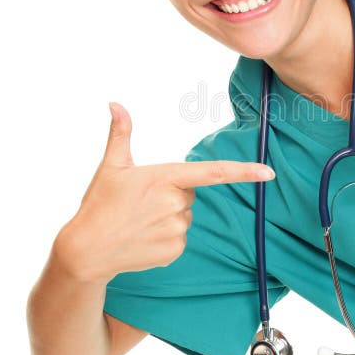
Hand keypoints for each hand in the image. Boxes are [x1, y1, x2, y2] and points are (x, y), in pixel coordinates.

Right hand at [54, 102, 275, 283]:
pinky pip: (180, 238)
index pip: (213, 172)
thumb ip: (121, 133)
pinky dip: (165, 238)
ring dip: (168, 217)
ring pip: (185, 217)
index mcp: (165, 177)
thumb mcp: (111, 166)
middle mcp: (176, 203)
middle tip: (142, 203)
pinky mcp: (175, 250)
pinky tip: (143, 239)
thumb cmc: (99, 204)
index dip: (244, 172)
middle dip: (172, 195)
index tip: (268, 172)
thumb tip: (115, 103)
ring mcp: (177, 229)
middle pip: (190, 194)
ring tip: (139, 222)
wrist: (86, 251)